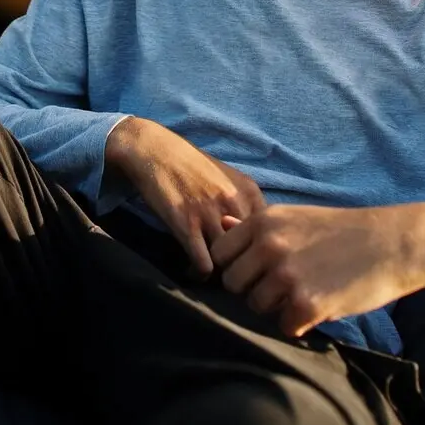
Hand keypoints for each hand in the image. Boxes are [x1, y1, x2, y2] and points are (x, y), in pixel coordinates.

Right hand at [105, 117, 265, 275]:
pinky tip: (193, 270)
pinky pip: (204, 264)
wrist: (155, 150)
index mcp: (250, 191)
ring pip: (229, 261)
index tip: (247, 259)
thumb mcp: (227, 178)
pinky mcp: (186, 224)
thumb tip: (255, 237)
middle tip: (230, 272)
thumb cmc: (190, 165)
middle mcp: (234, 202)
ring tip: (211, 274)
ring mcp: (210, 213)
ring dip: (220, 273)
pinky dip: (200, 274)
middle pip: (251, 250)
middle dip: (242, 265)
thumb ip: (244, 203)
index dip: (259, 251)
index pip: (269, 234)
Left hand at [211, 202, 424, 338]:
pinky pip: (284, 327)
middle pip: (233, 285)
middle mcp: (268, 246)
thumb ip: (257, 228)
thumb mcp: (296, 218)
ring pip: (256, 308)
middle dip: (253, 291)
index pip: (219, 254)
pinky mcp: (307, 303)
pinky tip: (318, 311)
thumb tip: (220, 223)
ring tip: (304, 297)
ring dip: (276, 309)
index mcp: (263, 222)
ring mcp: (286, 275)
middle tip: (282, 290)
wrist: (395, 243)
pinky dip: (299, 325)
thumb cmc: (343, 232)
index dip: (234, 268)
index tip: (254, 273)